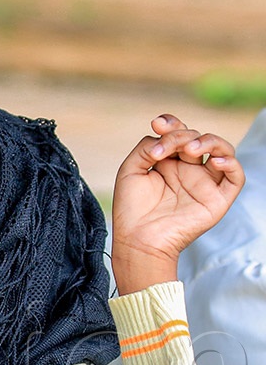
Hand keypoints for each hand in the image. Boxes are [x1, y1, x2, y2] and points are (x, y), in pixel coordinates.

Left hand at [110, 114, 243, 294]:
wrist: (138, 240)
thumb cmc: (131, 210)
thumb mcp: (130, 171)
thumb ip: (146, 147)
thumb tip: (164, 137)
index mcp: (169, 163)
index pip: (179, 133)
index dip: (172, 123)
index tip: (157, 124)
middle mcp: (188, 170)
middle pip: (196, 138)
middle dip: (180, 136)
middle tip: (162, 149)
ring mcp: (204, 183)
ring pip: (222, 151)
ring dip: (208, 142)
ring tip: (189, 149)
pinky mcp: (217, 199)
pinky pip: (235, 177)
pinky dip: (230, 164)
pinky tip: (213, 162)